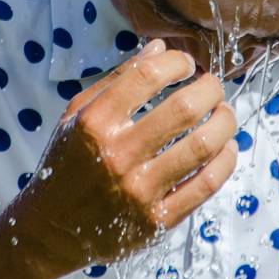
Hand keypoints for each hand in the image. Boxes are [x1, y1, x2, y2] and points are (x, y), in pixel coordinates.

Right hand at [9, 38, 237, 278]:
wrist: (51, 230)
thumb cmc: (67, 165)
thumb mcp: (77, 116)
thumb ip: (117, 81)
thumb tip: (160, 48)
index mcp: (94, 123)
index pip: (148, 75)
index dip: (177, 62)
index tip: (186, 64)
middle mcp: (117, 155)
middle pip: (184, 108)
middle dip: (210, 89)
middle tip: (213, 87)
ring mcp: (139, 190)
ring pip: (203, 146)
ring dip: (225, 122)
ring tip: (224, 114)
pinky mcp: (157, 221)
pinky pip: (206, 185)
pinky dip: (226, 161)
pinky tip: (227, 148)